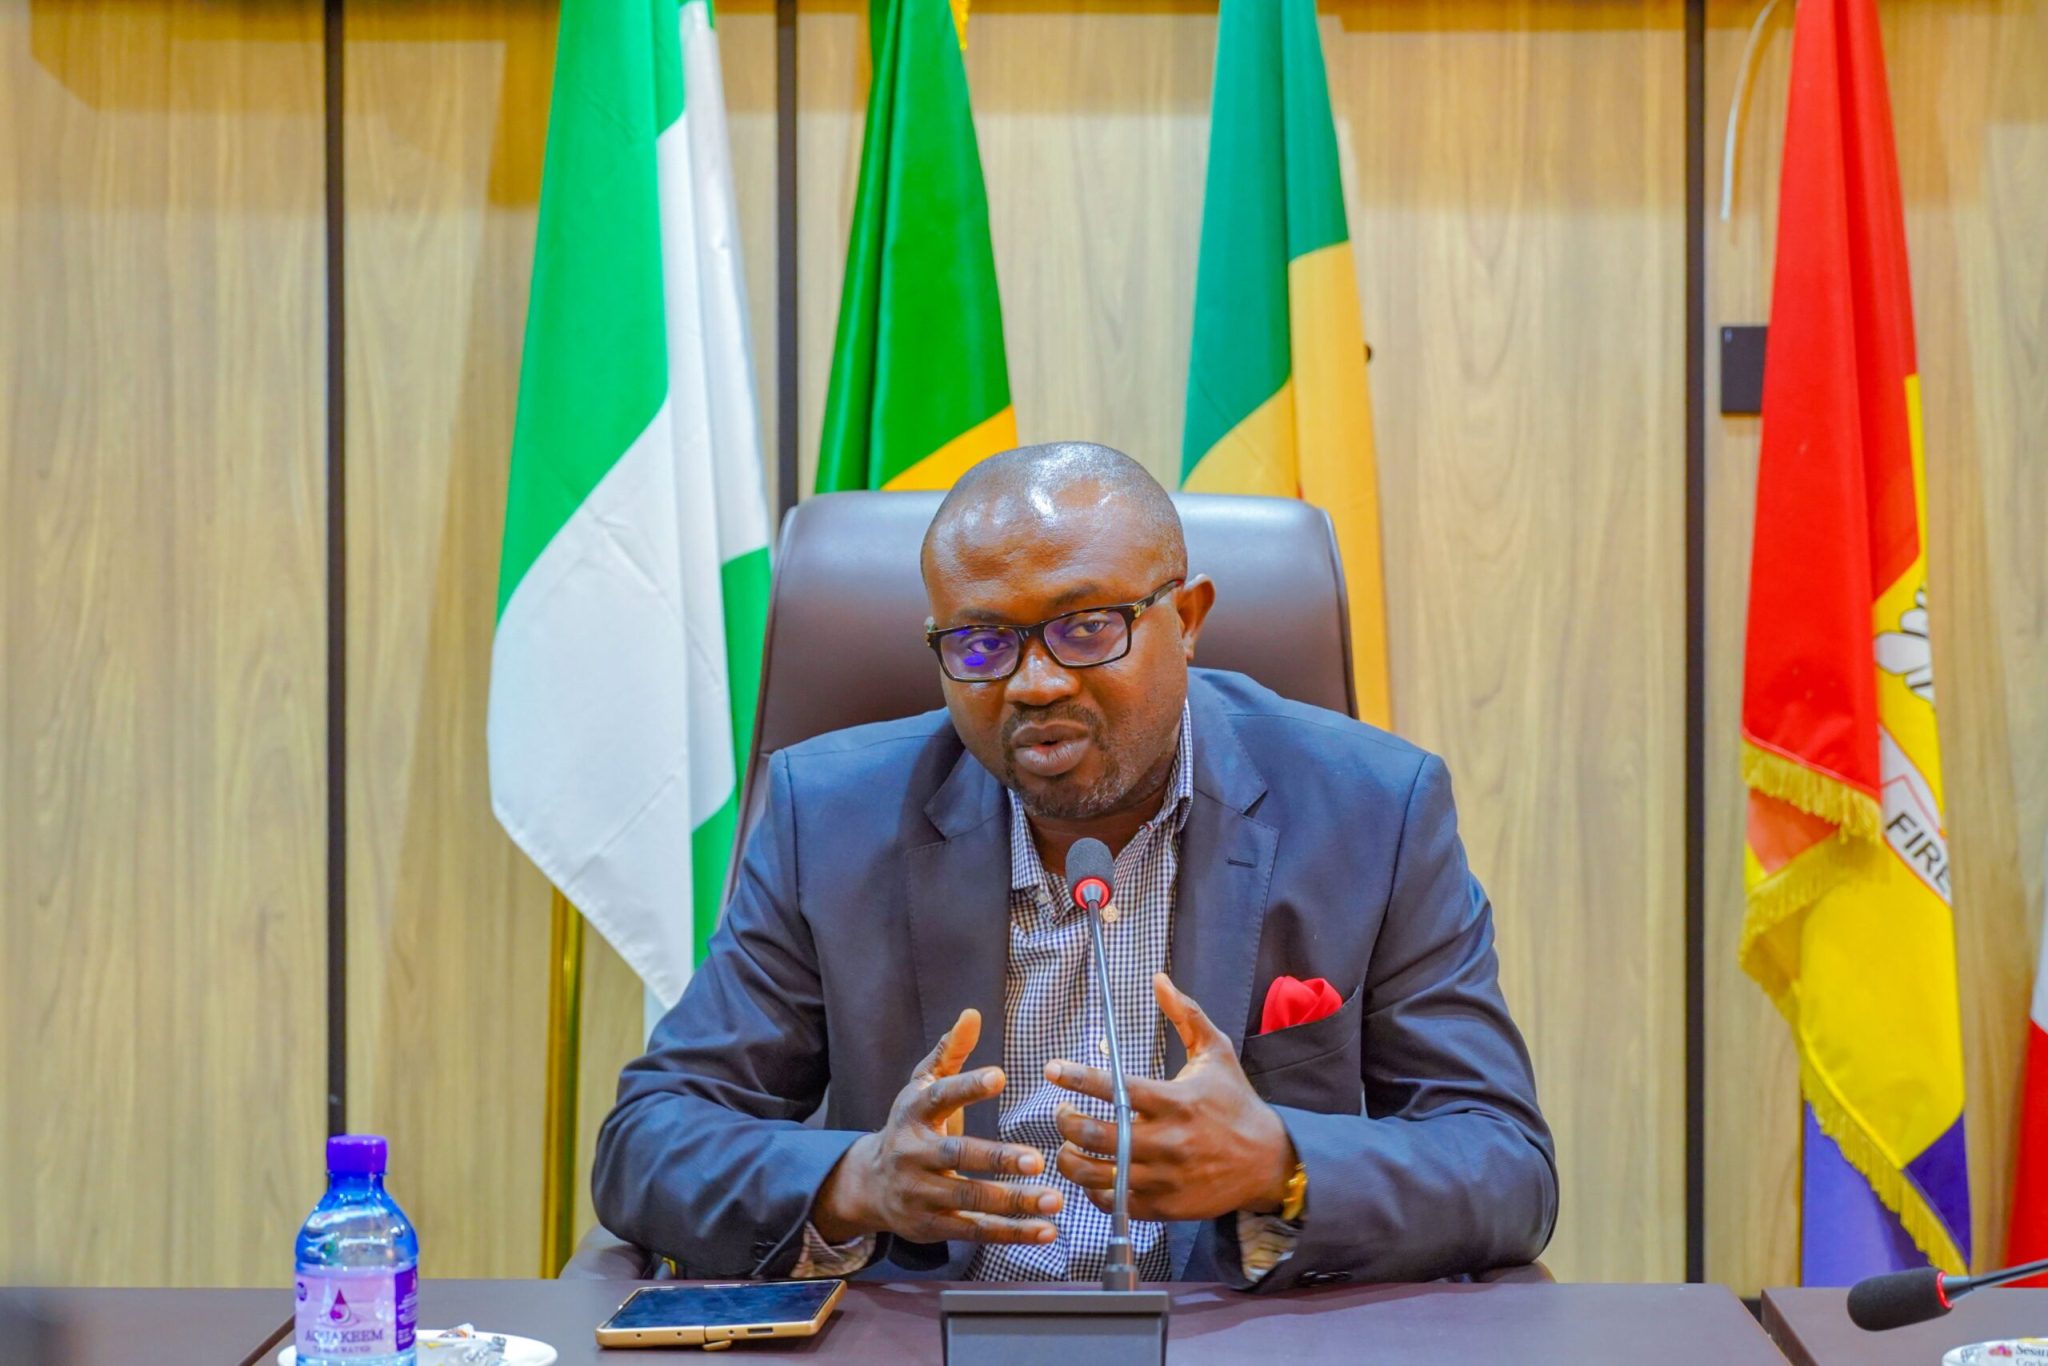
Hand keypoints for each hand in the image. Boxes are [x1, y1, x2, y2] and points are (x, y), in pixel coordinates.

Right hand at [810, 1008, 1063, 1244]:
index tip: (1001, 1076)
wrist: (869, 1184)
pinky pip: (975, 1231)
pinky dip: (1011, 1232)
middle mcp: (913, 1153)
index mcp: (913, 1113)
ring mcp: (921, 1193)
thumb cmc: (911, 1127)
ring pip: (970, 1199)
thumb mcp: (922, 1087)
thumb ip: (949, 1052)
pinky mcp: (932, 1226)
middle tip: (1037, 1159)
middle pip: (957, 1156)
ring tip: (1054, 1200)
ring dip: (1014, 1202)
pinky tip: (1046, 1230)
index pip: (940, 1097)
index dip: (968, 1086)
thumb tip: (971, 1014)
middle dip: (997, 1159)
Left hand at [1047, 973, 1297, 1222]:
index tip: (1052, 1070)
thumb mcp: (1216, 1053)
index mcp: (1174, 1102)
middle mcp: (1165, 1142)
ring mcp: (1163, 1178)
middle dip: (1066, 1121)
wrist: (1268, 1162)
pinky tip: (1093, 1174)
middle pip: (1094, 1135)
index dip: (1076, 1078)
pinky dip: (1095, 1190)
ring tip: (1069, 1145)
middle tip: (1061, 1112)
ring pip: (1096, 1174)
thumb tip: (1159, 979)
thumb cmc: (1236, 1103)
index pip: (1114, 1089)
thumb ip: (1187, 1015)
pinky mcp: (1164, 1207)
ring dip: (1072, 1158)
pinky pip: (1114, 1203)